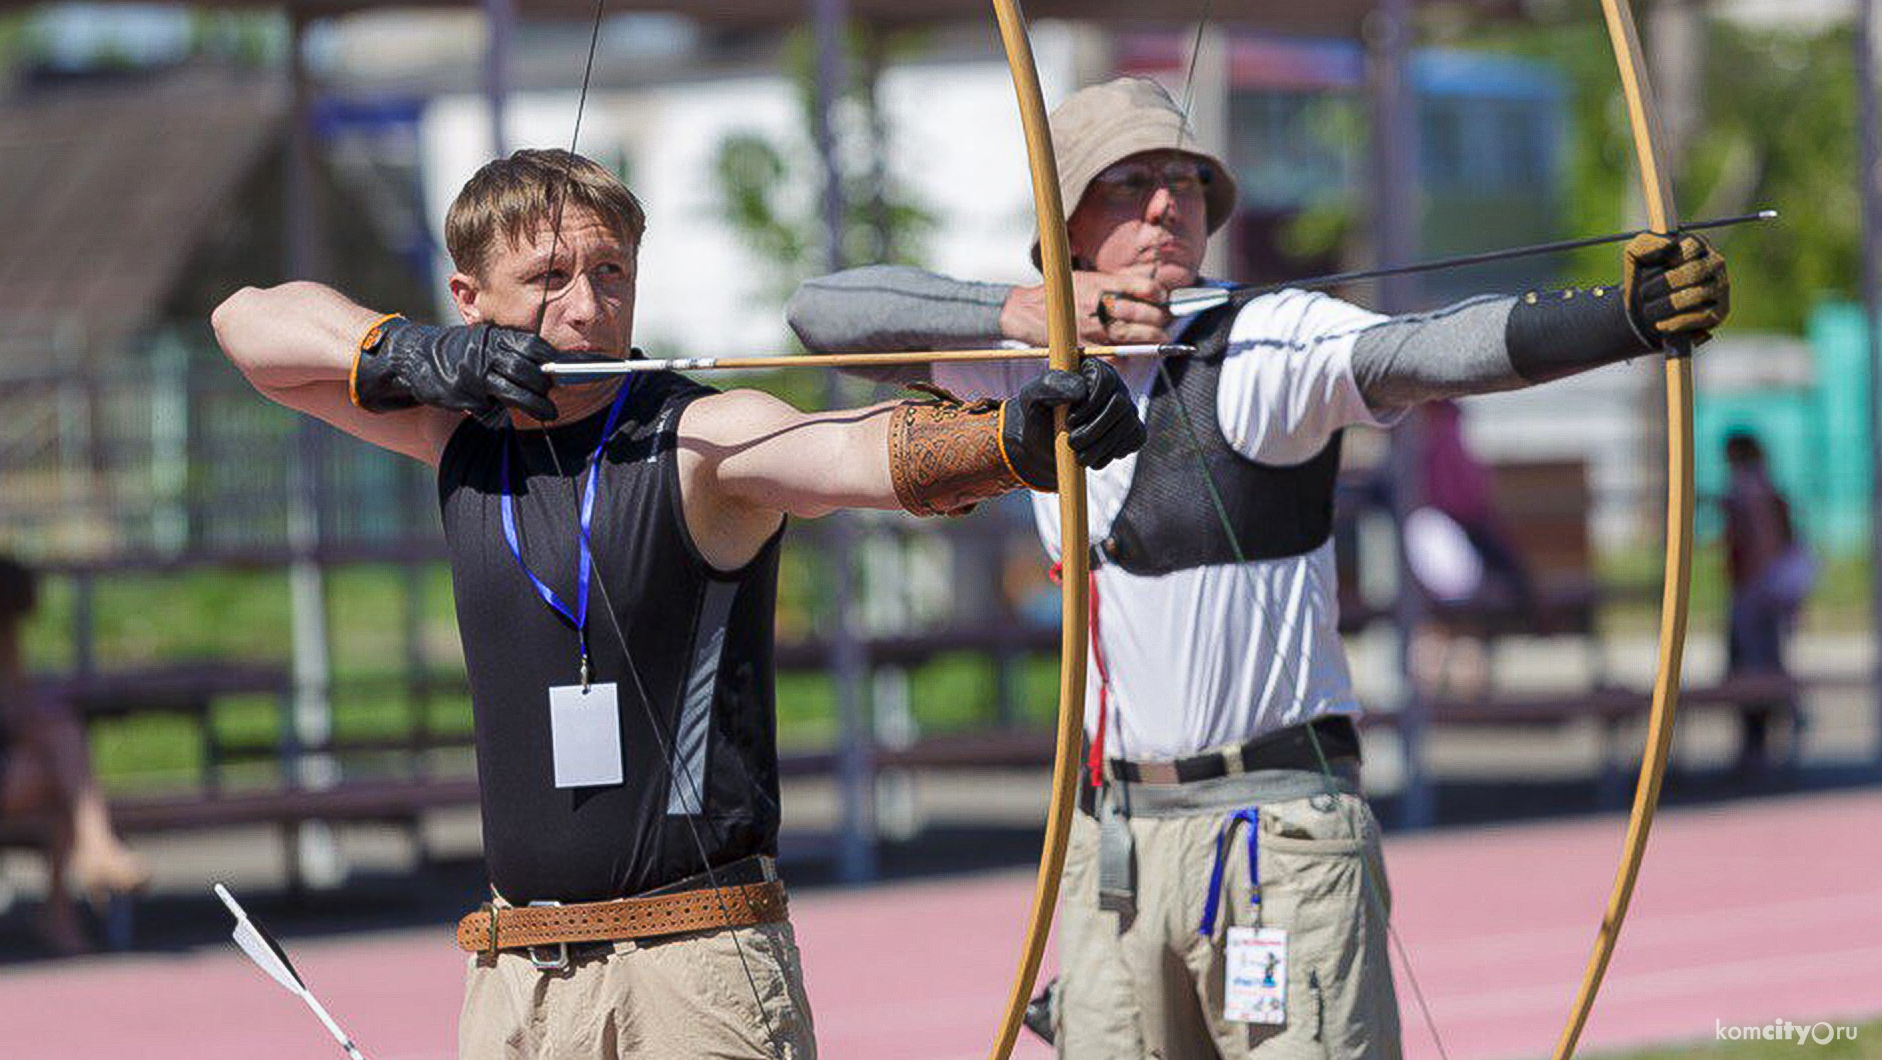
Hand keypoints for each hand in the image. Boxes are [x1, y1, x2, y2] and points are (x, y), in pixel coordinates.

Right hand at [353, 319, 559, 420]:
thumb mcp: (483, 341)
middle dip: (545, 387)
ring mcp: (472, 374)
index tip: (568, 371)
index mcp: (493, 337)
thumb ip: (510, 351)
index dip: (552, 361)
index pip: (533, 346)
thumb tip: (548, 369)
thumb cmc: (458, 351)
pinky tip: (493, 406)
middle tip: (553, 397)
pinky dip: (494, 409)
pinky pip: (488, 406)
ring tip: (549, 413)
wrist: (413, 356)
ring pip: (513, 393)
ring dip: (535, 406)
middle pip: (527, 372)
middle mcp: (485, 353)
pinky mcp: (461, 394)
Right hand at [1000, 271, 1172, 346]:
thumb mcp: (1087, 277)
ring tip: (1159, 340)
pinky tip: (1130, 353)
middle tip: (1165, 324)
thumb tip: (1143, 293)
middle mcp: (1100, 304)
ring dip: (1152, 339)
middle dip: (1160, 321)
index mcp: (1102, 283)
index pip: (1145, 288)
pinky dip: (1126, 356)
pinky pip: (1115, 356)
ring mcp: (1093, 327)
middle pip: (1144, 314)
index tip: (1163, 300)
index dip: (1159, 296)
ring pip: (1134, 335)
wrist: (1026, 311)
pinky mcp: (1084, 346)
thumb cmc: (1059, 293)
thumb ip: (1113, 285)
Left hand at [1001, 358, 1146, 488]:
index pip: (1105, 379)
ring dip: (1101, 446)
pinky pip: (1135, 439)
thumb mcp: (1032, 397)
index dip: (1090, 404)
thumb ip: (1051, 385)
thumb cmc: (1038, 415)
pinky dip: (1114, 453)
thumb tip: (1081, 389)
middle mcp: (1113, 385)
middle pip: (1120, 404)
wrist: (1044, 444)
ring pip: (1128, 425)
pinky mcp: (1133, 428)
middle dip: (1096, 430)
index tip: (1070, 421)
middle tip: (1072, 443)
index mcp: (1091, 369)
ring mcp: (1126, 407)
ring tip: (1078, 456)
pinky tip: (1094, 457)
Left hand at [1622, 232, 1729, 347]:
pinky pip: (1701, 317)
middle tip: (1644, 294)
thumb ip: (1645, 243)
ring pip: (1696, 295)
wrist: (1643, 310)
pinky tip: (1660, 325)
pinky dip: (1676, 322)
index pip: (1693, 245)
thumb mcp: (1635, 257)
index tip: (1650, 268)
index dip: (1669, 258)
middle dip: (1662, 285)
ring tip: (1648, 310)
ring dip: (1666, 305)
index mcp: (1698, 245)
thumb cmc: (1643, 278)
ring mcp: (1720, 287)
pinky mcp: (1720, 312)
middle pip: (1693, 272)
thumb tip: (1669, 243)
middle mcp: (1715, 264)